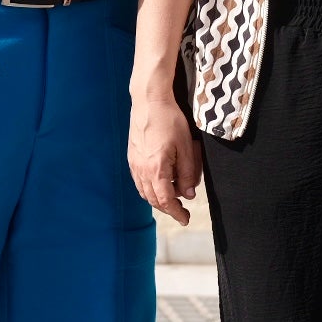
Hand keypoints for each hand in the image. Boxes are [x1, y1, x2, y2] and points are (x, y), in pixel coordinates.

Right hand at [128, 96, 201, 225]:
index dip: (176, 213)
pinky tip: (159, 182)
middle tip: (182, 209)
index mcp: (157, 169)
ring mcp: (135, 164)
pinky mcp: (132, 157)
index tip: (185, 219)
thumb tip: (189, 194)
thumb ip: (188, 173)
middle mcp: (142, 170)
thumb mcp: (186, 146)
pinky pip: (139, 181)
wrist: (149, 102)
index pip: (166, 201)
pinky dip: (149, 188)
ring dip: (158, 198)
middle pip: (154, 199)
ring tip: (172, 196)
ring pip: (145, 192)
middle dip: (168, 207)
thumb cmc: (170, 121)